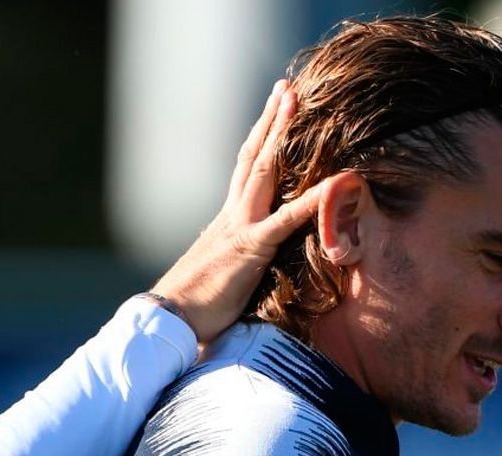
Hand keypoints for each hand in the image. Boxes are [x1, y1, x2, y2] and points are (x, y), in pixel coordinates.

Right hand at [150, 80, 327, 342]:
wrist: (167, 322)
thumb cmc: (192, 311)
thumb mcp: (219, 279)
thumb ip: (235, 264)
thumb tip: (241, 267)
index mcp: (225, 224)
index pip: (244, 174)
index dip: (260, 144)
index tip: (272, 115)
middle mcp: (231, 216)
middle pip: (253, 158)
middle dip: (271, 122)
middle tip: (286, 88)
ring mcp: (239, 228)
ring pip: (263, 170)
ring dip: (282, 134)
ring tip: (297, 101)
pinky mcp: (249, 249)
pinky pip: (285, 220)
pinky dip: (311, 200)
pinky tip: (334, 182)